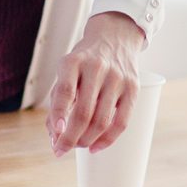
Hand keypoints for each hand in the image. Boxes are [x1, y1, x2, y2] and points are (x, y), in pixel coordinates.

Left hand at [46, 11, 146, 153]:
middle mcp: (96, 68)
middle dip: (71, 137)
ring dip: (87, 140)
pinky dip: (107, 140)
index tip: (56, 134)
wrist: (114, 37)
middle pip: (83, 112)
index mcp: (73, 62)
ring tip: (78, 146)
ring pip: (102, 121)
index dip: (59, 115)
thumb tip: (54, 139)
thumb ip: (57, 102)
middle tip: (62, 149)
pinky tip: (95, 147)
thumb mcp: (66, 71)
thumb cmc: (84, 61)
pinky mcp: (133, 88)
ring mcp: (117, 78)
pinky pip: (122, 122)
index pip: (65, 92)